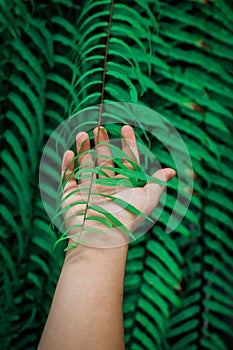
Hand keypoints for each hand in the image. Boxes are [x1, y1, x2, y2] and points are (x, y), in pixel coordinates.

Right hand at [61, 125, 175, 247]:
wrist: (102, 236)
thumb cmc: (127, 216)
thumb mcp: (148, 198)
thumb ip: (158, 183)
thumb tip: (172, 171)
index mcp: (123, 187)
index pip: (126, 161)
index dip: (127, 144)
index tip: (125, 128)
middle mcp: (106, 188)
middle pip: (104, 160)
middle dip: (102, 143)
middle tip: (99, 127)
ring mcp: (88, 191)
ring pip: (85, 165)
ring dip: (84, 149)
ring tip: (83, 134)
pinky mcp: (71, 196)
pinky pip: (68, 177)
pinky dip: (67, 165)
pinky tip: (70, 152)